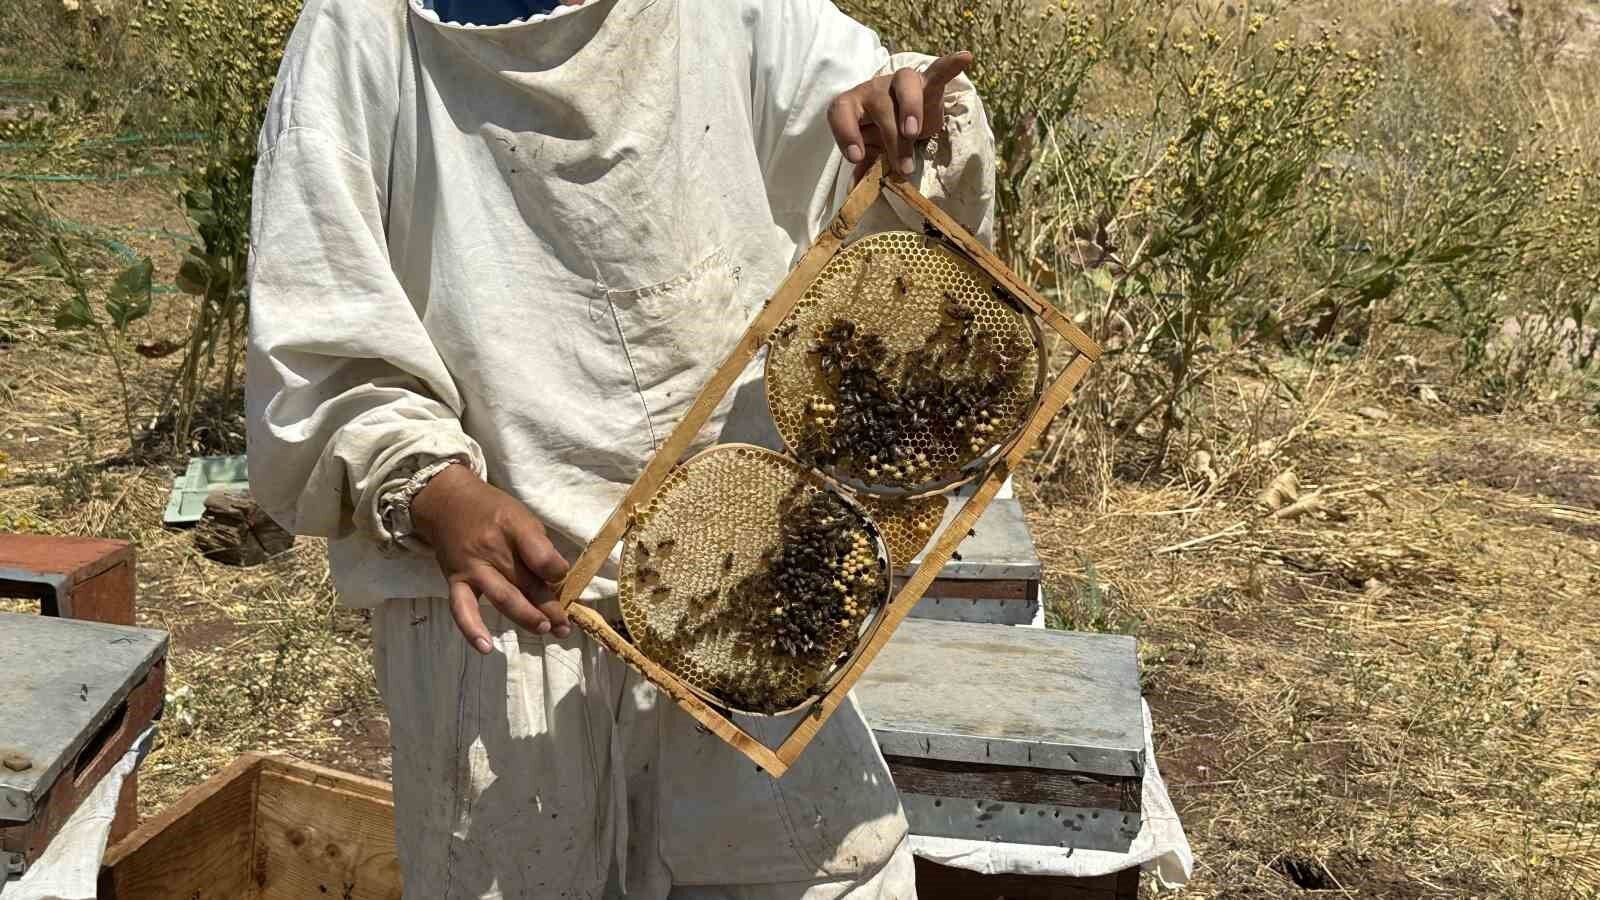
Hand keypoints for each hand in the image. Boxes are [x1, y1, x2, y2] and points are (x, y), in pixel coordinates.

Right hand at [410, 464, 572, 652]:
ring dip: (527, 618)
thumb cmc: (491, 510)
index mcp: (514, 526)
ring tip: (546, 630)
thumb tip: (556, 578)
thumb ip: (538, 545)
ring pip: (503, 598)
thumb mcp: (521, 514)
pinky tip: (487, 648)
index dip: (558, 571)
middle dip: (551, 607)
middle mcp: (493, 548)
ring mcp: (472, 567)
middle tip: (565, 625)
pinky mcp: (455, 581)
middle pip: (527, 583)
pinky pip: (462, 609)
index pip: (541, 556)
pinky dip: (472, 630)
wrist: (446, 502)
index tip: (563, 578)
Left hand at [828, 51, 972, 180]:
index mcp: (852, 105)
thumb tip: (857, 193)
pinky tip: (964, 58)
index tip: (857, 157)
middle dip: (892, 138)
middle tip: (903, 167)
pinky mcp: (926, 83)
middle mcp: (873, 90)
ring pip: (905, 85)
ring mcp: (899, 83)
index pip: (840, 112)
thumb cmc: (879, 134)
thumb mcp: (871, 151)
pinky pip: (937, 72)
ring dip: (910, 108)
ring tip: (914, 132)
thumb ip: (865, 167)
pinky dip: (949, 66)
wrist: (901, 115)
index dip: (845, 133)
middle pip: (881, 106)